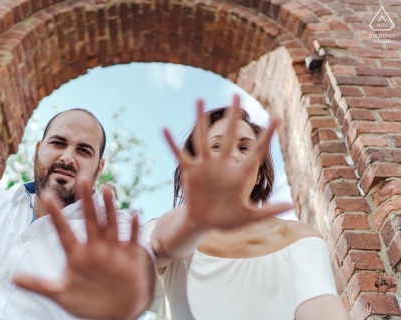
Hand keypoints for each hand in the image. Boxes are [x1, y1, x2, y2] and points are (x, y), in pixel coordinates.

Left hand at [14, 180, 153, 319]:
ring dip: (109, 208)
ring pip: (110, 225)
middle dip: (86, 200)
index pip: (63, 231)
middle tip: (82, 178)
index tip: (47, 195)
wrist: (116, 312)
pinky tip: (134, 215)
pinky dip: (133, 229)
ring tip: (106, 189)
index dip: (55, 214)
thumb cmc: (88, 302)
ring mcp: (113, 251)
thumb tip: (12, 278)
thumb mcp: (61, 294)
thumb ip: (38, 285)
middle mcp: (94, 247)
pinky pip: (131, 241)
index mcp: (76, 254)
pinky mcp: (129, 259)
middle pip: (89, 220)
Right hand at [163, 96, 291, 229]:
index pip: (256, 151)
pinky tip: (164, 128)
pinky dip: (171, 142)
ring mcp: (205, 166)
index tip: (277, 117)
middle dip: (233, 117)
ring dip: (200, 119)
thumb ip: (267, 211)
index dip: (267, 136)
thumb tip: (290, 205)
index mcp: (239, 173)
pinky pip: (180, 154)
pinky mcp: (190, 171)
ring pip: (203, 138)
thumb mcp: (248, 217)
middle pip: (229, 136)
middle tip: (236, 95)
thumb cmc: (227, 219)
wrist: (204, 222)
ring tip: (198, 99)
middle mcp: (222, 165)